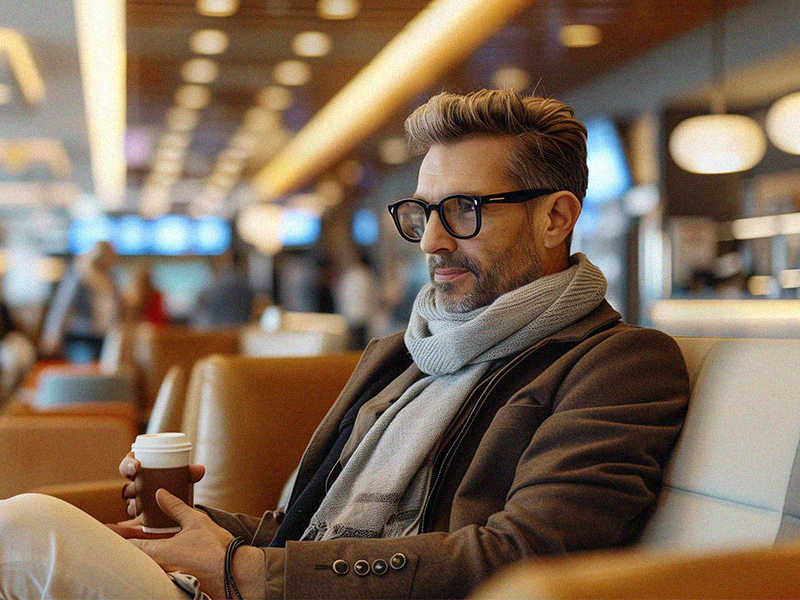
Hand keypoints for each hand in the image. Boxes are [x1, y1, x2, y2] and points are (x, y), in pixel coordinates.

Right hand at [119, 451, 205, 518]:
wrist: (180, 498)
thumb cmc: (176, 480)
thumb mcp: (182, 475)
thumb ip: (189, 473)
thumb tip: (200, 470)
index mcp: (140, 470)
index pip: (127, 466)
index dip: (128, 465)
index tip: (137, 466)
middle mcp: (136, 486)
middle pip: (127, 487)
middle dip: (131, 489)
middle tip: (138, 490)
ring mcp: (137, 502)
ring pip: (130, 504)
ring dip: (133, 505)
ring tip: (141, 507)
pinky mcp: (141, 517)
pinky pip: (132, 521)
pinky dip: (132, 523)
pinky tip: (137, 522)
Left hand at [127, 489, 264, 598]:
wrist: (234, 574)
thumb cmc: (216, 548)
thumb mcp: (195, 521)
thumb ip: (175, 507)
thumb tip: (160, 493)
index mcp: (158, 552)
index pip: (128, 545)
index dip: (117, 535)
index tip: (107, 528)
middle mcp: (158, 567)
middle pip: (135, 554)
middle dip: (126, 541)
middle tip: (115, 530)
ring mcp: (167, 575)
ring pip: (147, 560)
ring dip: (141, 548)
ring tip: (134, 535)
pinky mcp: (176, 580)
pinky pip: (158, 567)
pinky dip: (154, 556)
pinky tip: (159, 548)